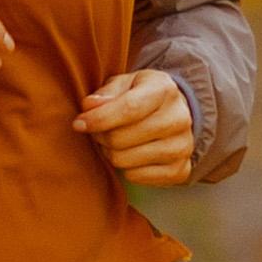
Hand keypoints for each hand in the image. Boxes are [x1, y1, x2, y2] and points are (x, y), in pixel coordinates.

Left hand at [75, 67, 197, 185]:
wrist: (173, 113)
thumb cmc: (140, 96)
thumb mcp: (123, 84)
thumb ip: (105, 93)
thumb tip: (89, 106)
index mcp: (164, 89)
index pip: (129, 108)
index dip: (99, 119)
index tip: (78, 124)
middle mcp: (179, 118)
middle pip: (122, 139)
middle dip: (101, 137)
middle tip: (99, 132)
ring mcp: (183, 146)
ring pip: (125, 161)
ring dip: (110, 154)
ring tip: (114, 143)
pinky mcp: (181, 169)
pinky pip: (136, 177)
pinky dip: (126, 169)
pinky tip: (130, 155)